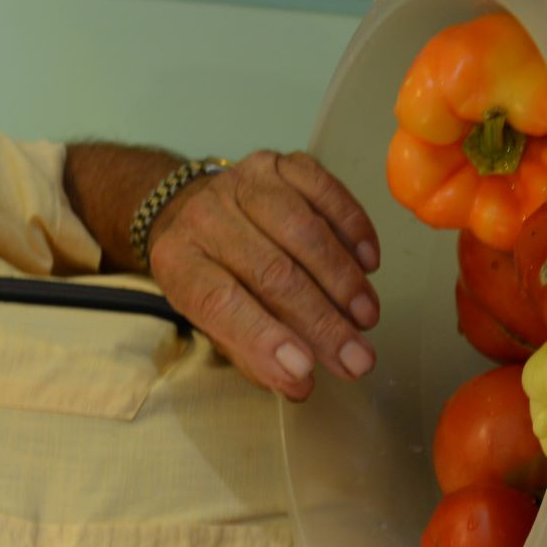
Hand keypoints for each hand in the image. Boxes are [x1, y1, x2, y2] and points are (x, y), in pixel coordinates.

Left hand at [146, 149, 382, 401]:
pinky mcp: (280, 163)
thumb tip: (299, 384)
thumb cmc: (211, 279)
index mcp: (178, 261)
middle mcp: (204, 215)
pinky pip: (325, 192)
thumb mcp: (213, 324)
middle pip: (271, 272)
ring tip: (367, 318)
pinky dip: (353, 229)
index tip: (305, 371)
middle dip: (322, 323)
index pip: (219, 302)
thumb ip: (252, 356)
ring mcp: (244, 181)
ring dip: (343, 280)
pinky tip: (369, 265)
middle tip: (357, 359)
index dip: (263, 338)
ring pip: (303, 231)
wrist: (193, 210)